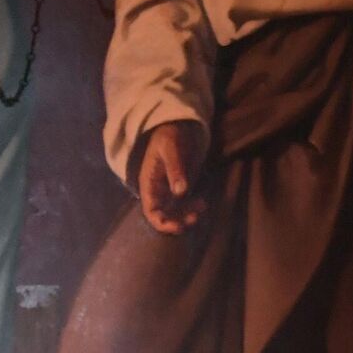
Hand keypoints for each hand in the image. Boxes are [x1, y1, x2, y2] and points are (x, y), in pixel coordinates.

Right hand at [136, 120, 206, 234]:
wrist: (178, 126)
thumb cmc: (169, 135)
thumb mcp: (170, 148)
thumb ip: (175, 169)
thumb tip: (180, 191)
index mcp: (149, 183)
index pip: (151, 210)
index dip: (162, 223)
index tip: (178, 226)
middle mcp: (157, 190)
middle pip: (163, 216)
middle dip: (177, 221)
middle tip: (194, 218)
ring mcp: (168, 190)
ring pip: (175, 212)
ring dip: (187, 215)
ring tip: (202, 207)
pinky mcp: (180, 188)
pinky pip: (184, 204)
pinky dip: (193, 207)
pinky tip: (203, 203)